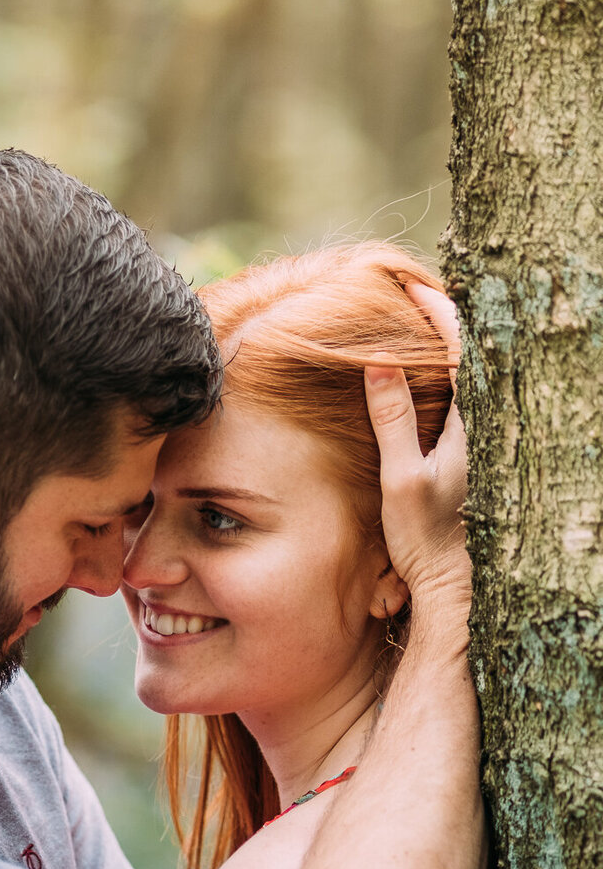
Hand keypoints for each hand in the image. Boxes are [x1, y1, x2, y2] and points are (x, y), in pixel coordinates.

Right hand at [365, 281, 468, 608]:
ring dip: (449, 345)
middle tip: (415, 292)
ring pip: (474, 374)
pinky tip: (429, 373)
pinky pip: (469, 397)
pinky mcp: (479, 454)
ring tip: (420, 320)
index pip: (460, 345)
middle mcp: (488, 424)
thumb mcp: (402, 477)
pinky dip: (450, 374)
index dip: (436, 309)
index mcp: (474, 421)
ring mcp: (486, 438)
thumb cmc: (428, 537)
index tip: (408, 286)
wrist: (456, 582)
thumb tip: (380, 360)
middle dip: (448, 316)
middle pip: (475, 350)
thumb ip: (392, 416)